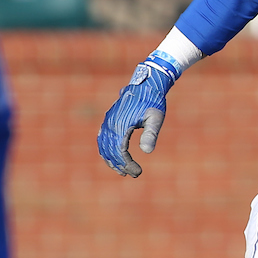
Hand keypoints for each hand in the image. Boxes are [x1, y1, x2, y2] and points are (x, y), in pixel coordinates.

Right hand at [97, 59, 175, 177]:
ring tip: (122, 170)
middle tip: (132, 174)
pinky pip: (102, 137)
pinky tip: (111, 156)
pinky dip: (105, 149)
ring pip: (104, 145)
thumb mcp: (155, 118)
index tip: (137, 173)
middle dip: (120, 165)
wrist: (147, 83)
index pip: (120, 151)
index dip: (127, 164)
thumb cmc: (153, 101)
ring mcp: (108, 120)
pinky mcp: (109, 118)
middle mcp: (111, 123)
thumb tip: (147, 152)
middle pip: (110, 150)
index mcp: (121, 125)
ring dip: (111, 159)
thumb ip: (151, 134)